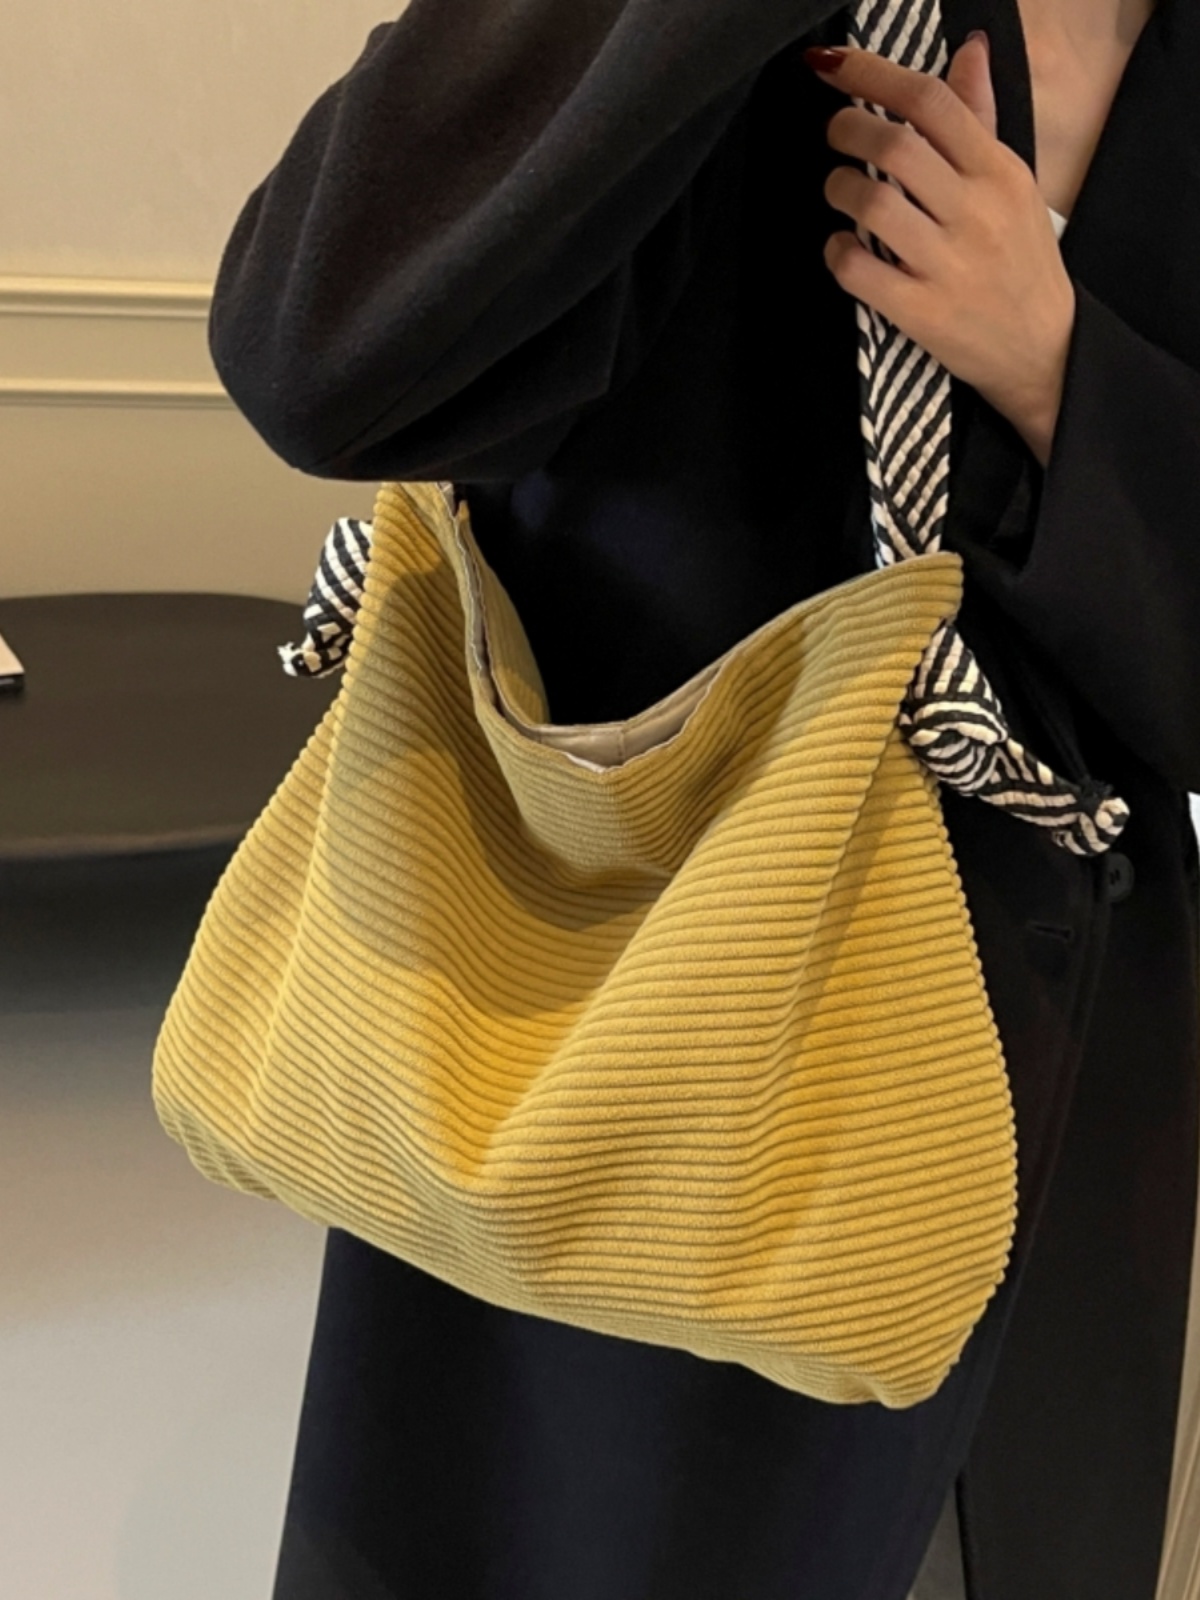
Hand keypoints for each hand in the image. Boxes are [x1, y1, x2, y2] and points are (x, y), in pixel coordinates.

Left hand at [806, 38, 1074, 466]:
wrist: (1044, 350)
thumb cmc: (1021, 262)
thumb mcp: (1013, 184)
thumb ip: (980, 120)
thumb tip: (967, 52)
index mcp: (999, 172)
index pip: (934, 102)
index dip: (874, 76)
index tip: (835, 68)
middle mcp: (976, 212)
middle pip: (897, 146)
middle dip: (847, 129)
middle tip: (836, 134)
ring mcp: (947, 265)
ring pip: (874, 203)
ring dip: (839, 188)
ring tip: (840, 191)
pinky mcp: (921, 313)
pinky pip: (859, 269)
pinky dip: (838, 251)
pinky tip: (844, 247)